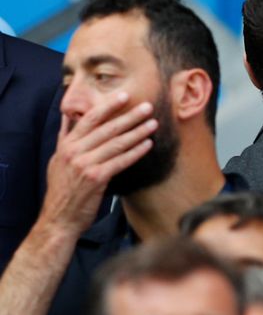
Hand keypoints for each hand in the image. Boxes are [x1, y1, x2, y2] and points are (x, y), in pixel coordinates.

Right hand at [38, 92, 157, 237]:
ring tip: (153, 124)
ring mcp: (85, 164)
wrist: (59, 218)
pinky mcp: (96, 178)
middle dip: (130, 116)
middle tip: (147, 106)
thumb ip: (65, 138)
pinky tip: (148, 145)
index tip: (124, 96)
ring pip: (116, 143)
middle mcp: (75, 152)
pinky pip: (121, 161)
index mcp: (67, 145)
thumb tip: (67, 117)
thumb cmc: (62, 189)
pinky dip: (136, 152)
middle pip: (107, 128)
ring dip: (137, 132)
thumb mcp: (57, 160)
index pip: (90, 119)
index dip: (108, 106)